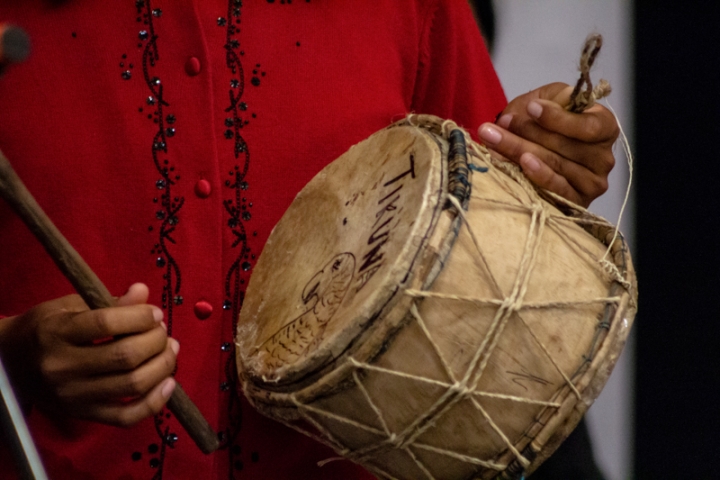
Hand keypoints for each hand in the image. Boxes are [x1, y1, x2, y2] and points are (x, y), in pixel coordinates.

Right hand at [0, 283, 177, 426]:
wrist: (11, 363)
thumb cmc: (47, 328)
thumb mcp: (71, 306)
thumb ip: (109, 302)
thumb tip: (142, 291)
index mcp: (57, 333)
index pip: (106, 324)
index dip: (139, 317)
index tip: (154, 313)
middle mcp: (62, 367)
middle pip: (125, 356)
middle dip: (156, 341)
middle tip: (163, 332)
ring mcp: (73, 396)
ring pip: (132, 385)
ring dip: (162, 366)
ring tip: (169, 350)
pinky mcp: (83, 415)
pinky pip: (126, 416)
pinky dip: (155, 402)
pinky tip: (168, 383)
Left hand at [478, 82, 618, 206]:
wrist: (530, 155)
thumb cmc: (542, 124)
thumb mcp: (547, 102)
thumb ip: (545, 101)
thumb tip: (532, 110)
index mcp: (604, 128)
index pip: (588, 126)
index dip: (559, 118)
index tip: (531, 108)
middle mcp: (604, 158)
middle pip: (566, 146)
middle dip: (529, 131)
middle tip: (502, 123)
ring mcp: (592, 183)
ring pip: (555, 165)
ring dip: (520, 149)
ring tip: (494, 139)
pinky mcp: (577, 203)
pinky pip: (557, 189)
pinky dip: (538, 174)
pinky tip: (522, 163)